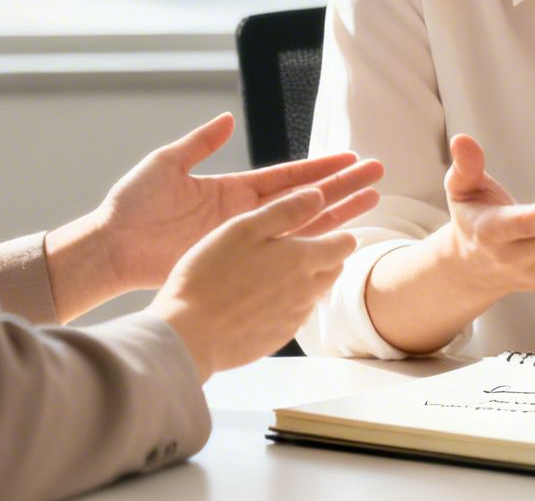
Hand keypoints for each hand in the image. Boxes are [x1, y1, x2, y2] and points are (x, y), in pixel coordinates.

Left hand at [47, 113, 382, 320]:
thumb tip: (228, 119)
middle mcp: (245, 215)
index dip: (321, 168)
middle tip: (378, 178)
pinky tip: (334, 252)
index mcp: (233, 189)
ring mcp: (243, 241)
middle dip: (341, 189)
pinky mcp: (234, 264)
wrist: (112, 249)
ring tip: (370, 206)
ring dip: (335, 218)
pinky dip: (307, 254)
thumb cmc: (132, 205)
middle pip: (305, 200)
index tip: (352, 158)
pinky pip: (279, 260)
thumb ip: (199, 144)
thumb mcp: (165, 165)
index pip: (288, 177)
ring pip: (301, 229)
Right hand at [149, 183, 376, 378]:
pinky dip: (286, 304)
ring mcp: (293, 319)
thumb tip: (318, 195)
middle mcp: (307, 291)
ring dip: (307, 281)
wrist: (190, 334)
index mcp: (303, 259)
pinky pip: (293, 316)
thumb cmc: (211, 274)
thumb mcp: (244, 228)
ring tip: (277, 272)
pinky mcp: (276, 338)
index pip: (344, 245)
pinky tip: (259, 299)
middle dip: (327, 257)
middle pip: (334, 270)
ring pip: (314, 294)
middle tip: (303, 247)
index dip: (340, 234)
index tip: (332, 229)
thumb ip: (285, 211)